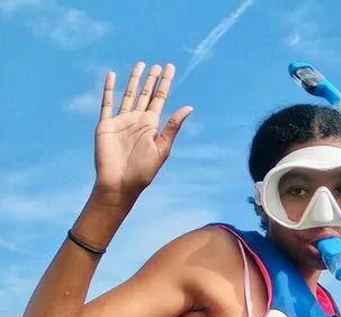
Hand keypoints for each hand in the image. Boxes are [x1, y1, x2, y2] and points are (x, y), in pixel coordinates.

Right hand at [93, 63, 192, 206]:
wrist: (120, 183)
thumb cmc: (143, 171)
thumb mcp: (162, 147)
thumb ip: (173, 126)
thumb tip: (189, 107)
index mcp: (152, 125)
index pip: (160, 99)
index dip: (165, 83)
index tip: (170, 68)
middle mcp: (137, 120)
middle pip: (145, 94)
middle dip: (151, 80)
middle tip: (157, 65)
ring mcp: (121, 121)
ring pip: (128, 95)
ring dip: (133, 80)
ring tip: (140, 65)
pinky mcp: (106, 124)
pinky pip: (107, 103)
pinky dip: (109, 89)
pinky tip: (112, 76)